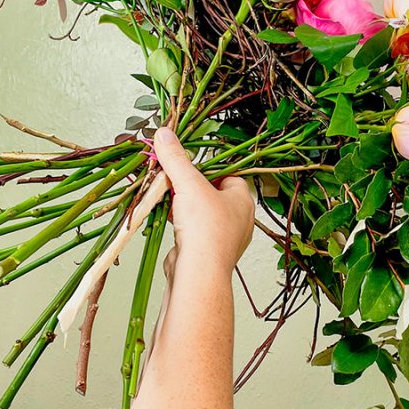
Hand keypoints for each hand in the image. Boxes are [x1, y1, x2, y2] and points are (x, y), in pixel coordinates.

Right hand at [153, 127, 254, 277]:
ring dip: (183, 204)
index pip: (228, 174)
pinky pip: (193, 231)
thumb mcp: (188, 184)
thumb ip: (176, 159)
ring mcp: (223, 237)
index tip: (188, 164)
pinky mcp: (206, 251)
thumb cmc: (205, 230)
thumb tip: (165, 134)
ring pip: (201, 213)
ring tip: (167, 196)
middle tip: (173, 179)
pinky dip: (180, 223)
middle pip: (212, 193)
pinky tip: (167, 219)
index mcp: (243, 200)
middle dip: (191, 186)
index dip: (207, 168)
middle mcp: (238, 219)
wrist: (198, 273)